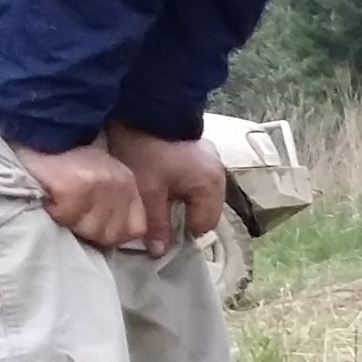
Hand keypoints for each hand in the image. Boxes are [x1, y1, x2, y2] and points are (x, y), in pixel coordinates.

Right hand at [17, 142, 156, 250]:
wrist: (37, 135)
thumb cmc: (65, 164)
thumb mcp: (100, 179)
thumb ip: (113, 207)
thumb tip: (116, 239)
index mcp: (128, 183)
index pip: (136, 228)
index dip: (113, 234)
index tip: (94, 228)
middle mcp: (120, 183)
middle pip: (110, 234)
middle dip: (87, 231)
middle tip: (71, 214)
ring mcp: (99, 184)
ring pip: (88, 229)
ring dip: (69, 222)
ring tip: (59, 203)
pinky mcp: (75, 186)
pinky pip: (66, 217)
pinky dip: (54, 212)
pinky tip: (49, 198)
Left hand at [102, 122, 227, 253]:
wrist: (143, 110)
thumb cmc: (147, 152)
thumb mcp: (148, 191)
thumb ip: (156, 224)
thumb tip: (159, 252)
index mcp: (212, 185)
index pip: (204, 225)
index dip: (181, 231)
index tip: (159, 229)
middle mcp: (219, 174)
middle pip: (203, 209)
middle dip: (181, 215)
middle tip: (157, 214)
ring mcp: (212, 160)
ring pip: (199, 193)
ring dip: (181, 199)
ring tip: (158, 197)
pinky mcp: (201, 151)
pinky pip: (195, 178)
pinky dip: (181, 184)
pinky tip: (163, 180)